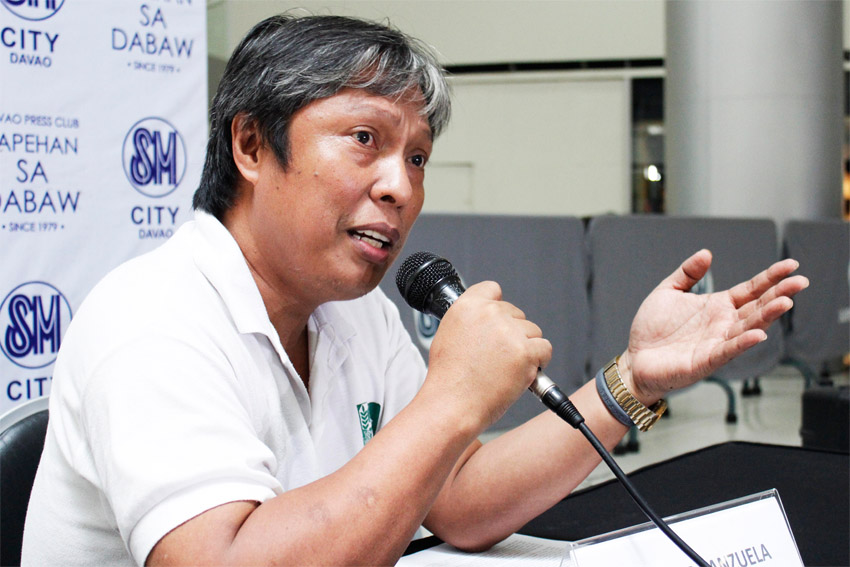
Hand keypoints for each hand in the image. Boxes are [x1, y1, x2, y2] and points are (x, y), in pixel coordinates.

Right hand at [425, 281, 552, 427]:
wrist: (452, 405)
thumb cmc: (449, 379)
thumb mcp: (448, 335)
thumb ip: (469, 321)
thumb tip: (487, 320)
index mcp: (467, 307)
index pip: (493, 289)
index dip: (498, 308)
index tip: (498, 321)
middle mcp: (488, 314)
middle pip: (516, 314)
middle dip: (513, 334)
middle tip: (498, 357)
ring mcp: (508, 331)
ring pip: (532, 331)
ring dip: (526, 348)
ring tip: (506, 368)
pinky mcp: (525, 351)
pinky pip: (544, 348)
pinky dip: (539, 361)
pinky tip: (522, 372)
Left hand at [619, 249, 808, 403]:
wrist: (636, 358)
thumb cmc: (652, 329)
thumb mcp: (668, 291)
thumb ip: (687, 273)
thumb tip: (706, 253)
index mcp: (718, 306)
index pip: (751, 289)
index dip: (770, 278)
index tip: (791, 265)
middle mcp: (723, 323)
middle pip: (758, 307)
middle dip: (779, 294)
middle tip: (800, 282)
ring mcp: (718, 342)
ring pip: (749, 327)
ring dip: (768, 316)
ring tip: (785, 302)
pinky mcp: (707, 360)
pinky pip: (728, 350)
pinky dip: (743, 343)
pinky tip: (758, 334)